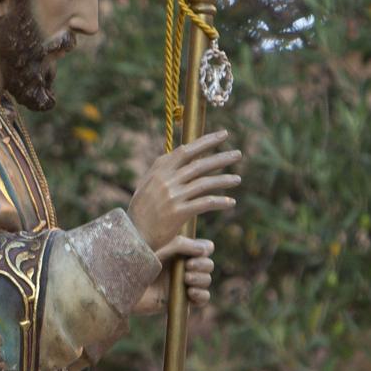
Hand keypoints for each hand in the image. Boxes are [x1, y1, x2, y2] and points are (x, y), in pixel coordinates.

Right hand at [129, 130, 240, 252]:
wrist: (132, 235)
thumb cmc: (141, 211)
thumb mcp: (148, 185)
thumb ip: (163, 170)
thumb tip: (178, 156)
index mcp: (159, 170)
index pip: (186, 150)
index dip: (206, 141)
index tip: (222, 135)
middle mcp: (166, 180)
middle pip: (199, 164)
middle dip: (221, 157)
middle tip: (238, 154)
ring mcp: (172, 196)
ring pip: (205, 183)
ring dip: (224, 180)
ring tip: (238, 179)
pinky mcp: (178, 213)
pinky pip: (205, 203)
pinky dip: (220, 202)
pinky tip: (231, 202)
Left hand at [134, 237, 215, 315]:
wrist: (124, 288)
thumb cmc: (138, 263)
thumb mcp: (161, 247)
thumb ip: (183, 244)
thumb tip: (206, 250)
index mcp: (178, 251)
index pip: (204, 247)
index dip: (205, 249)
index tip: (197, 251)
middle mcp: (182, 266)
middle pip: (208, 264)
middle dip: (203, 265)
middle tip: (188, 266)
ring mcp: (182, 284)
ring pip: (206, 280)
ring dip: (201, 279)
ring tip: (186, 279)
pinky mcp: (180, 300)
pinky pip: (202, 299)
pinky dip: (202, 295)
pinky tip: (190, 292)